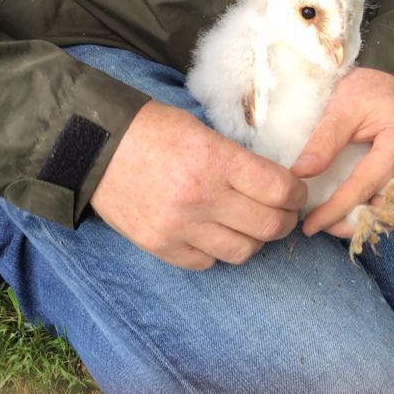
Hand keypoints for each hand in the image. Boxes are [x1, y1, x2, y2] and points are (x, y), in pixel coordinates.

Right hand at [91, 101, 307, 269]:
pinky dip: (217, 252)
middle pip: (268, 225)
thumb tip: (273, 183)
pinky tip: (214, 234)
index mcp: (216, 160)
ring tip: (249, 226)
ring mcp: (180, 226)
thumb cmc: (152, 130)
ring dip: (254, 240)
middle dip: (284, 220)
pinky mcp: (159, 245)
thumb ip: (237, 159)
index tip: (295, 191)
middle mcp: (201, 197)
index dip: (297, 193)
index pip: (279, 189)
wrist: (96, 146)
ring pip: (242, 251)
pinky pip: (207, 263)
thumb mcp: (201, 130)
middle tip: (281, 213)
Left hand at [290, 68, 393, 237]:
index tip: (311, 224)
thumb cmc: (368, 88)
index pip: (365, 186)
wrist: (391, 78)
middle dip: (349, 224)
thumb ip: (323, 141)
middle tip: (316, 226)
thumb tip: (300, 174)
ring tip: (326, 222)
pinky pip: (388, 203)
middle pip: (382, 209)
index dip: (336, 209)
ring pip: (388, 212)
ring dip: (359, 222)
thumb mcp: (342, 108)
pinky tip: (343, 212)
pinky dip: (366, 212)